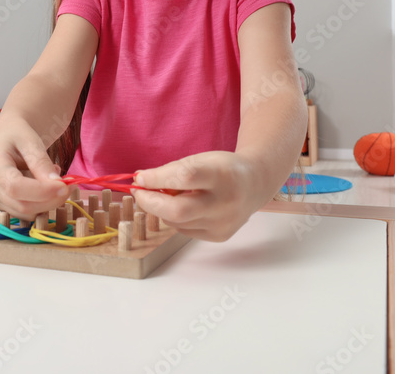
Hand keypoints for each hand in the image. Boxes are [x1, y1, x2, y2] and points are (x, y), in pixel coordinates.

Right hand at [0, 114, 68, 218]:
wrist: (7, 137)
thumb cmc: (17, 135)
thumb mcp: (31, 141)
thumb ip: (42, 162)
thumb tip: (57, 184)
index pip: (15, 187)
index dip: (42, 191)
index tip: (64, 186)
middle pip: (23, 205)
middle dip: (51, 200)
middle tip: (69, 185)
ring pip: (27, 213)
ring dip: (48, 202)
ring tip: (52, 179)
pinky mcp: (3, 206)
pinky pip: (26, 213)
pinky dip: (41, 204)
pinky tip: (44, 187)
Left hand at [131, 151, 268, 241]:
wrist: (255, 184)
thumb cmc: (223, 168)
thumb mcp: (201, 160)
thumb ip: (172, 170)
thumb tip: (141, 181)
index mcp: (222, 175)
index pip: (184, 177)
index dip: (157, 179)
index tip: (140, 178)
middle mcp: (226, 202)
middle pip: (178, 210)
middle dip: (151, 203)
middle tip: (139, 194)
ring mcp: (223, 223)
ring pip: (177, 222)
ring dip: (162, 210)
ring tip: (166, 197)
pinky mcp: (220, 236)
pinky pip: (184, 230)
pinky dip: (176, 219)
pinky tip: (186, 207)